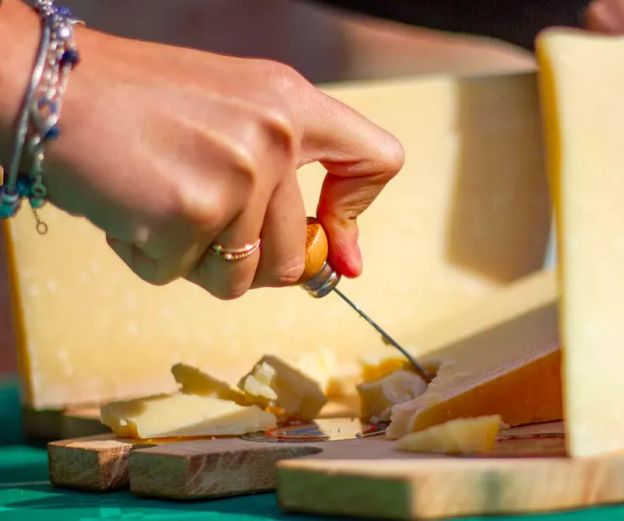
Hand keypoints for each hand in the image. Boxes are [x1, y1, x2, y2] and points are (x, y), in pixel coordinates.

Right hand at [0, 1, 402, 299]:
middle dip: (247, 261)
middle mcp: (276, 133)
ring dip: (197, 259)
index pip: (380, 160)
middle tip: (201, 224)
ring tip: (161, 205)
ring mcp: (238, 173)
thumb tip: (344, 264)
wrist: (49, 89)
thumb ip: (288, 185)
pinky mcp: (193, 210)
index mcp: (293, 102)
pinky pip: (184, 274)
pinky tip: (131, 210)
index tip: (333, 244)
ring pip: (243, 277)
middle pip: (297, 256)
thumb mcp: (232, 119)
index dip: (356, 214)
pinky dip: (152, 257)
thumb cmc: (139, 108)